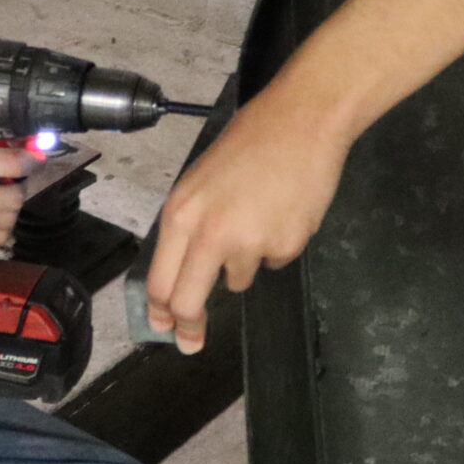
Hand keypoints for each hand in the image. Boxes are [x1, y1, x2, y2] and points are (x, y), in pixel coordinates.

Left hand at [145, 93, 348, 353]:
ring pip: (238, 278)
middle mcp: (209, 234)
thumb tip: (184, 270)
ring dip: (244, 262)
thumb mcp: (200, 181)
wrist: (303, 121)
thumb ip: (190, 225)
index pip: (160, 279)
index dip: (160, 310)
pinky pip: (275, 261)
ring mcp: (249, 244)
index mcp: (181, 214)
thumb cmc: (249, 142)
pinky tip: (284, 210)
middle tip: (191, 342)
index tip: (163, 328)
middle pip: (188, 300)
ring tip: (259, 214)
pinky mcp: (286, 247)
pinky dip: (278, 245)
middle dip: (189, 326)